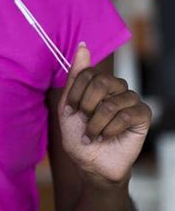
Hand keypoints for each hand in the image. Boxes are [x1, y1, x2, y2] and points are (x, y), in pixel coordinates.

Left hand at [58, 43, 151, 185]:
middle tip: (83, 122)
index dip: (75, 93)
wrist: (91, 165)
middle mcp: (116, 87)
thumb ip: (75, 76)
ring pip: (111, 103)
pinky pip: (127, 115)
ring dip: (96, 124)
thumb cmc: (79, 137)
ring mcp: (131, 100)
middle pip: (101, 81)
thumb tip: (83, 45)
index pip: (87, 72)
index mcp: (98, 83)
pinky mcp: (143, 115)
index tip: (70, 111)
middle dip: (86, 106)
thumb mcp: (68, 106)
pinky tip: (106, 137)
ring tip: (93, 135)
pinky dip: (111, 129)